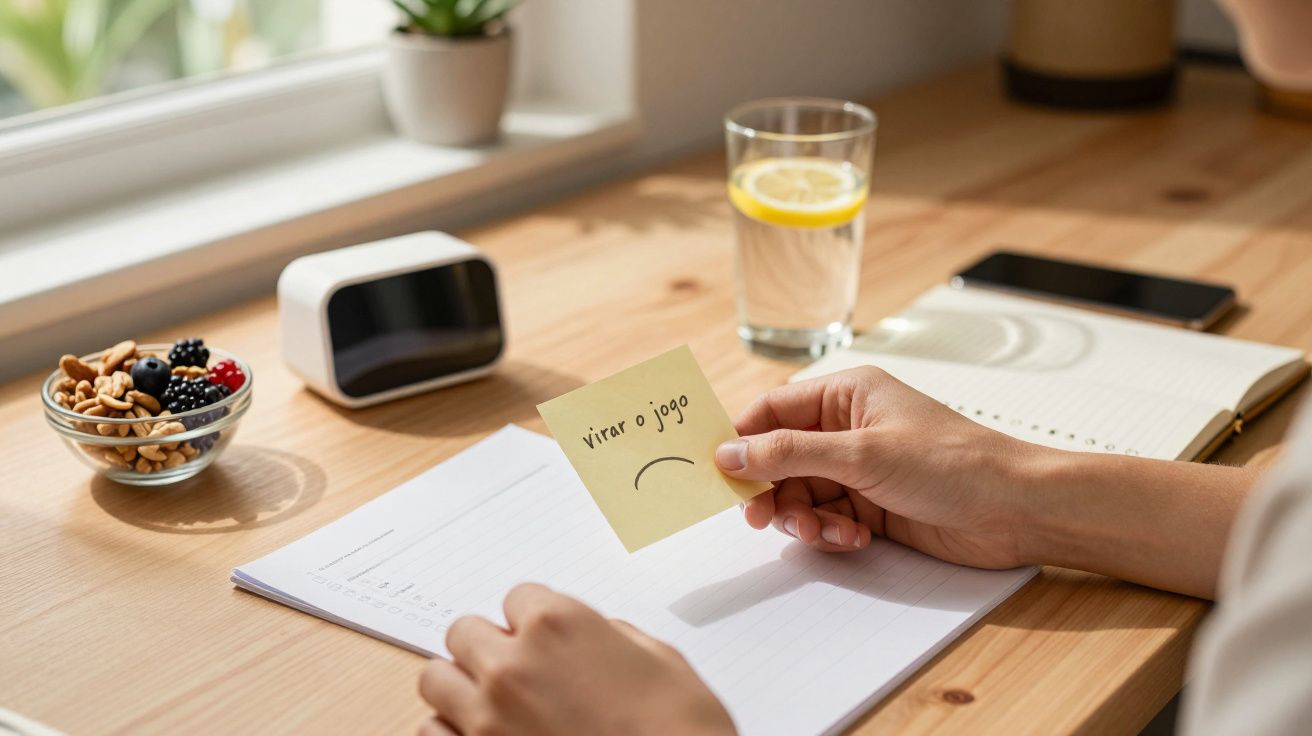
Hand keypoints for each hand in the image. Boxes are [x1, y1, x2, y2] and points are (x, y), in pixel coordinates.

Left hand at [418, 583, 734, 735]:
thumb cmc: (680, 732)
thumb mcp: (664, 663)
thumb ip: (616, 637)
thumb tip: (600, 636)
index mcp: (560, 625)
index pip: (518, 597)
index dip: (535, 622)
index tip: (546, 641)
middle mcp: (513, 664)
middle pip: (465, 631)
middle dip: (489, 648)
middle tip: (517, 671)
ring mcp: (485, 717)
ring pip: (435, 678)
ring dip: (460, 687)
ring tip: (491, 705)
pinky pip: (429, 731)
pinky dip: (449, 732)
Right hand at [715, 366, 1044, 568]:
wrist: (1015, 510)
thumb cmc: (952, 463)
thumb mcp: (862, 453)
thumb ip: (790, 453)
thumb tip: (731, 451)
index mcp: (845, 394)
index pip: (773, 411)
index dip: (743, 440)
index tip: (721, 473)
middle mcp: (848, 428)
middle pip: (780, 458)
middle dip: (773, 490)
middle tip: (763, 518)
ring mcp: (860, 469)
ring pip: (800, 494)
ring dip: (804, 517)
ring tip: (826, 531)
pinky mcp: (872, 506)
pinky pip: (826, 518)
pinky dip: (830, 531)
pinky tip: (854, 536)